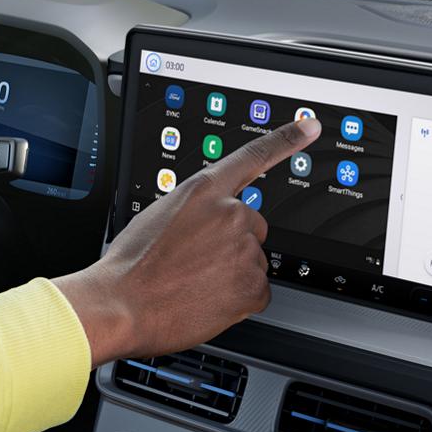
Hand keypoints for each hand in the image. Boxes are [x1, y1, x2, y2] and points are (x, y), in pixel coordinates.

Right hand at [54, 118, 320, 367]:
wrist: (121, 305)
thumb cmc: (132, 266)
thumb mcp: (160, 216)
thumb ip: (197, 210)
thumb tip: (212, 224)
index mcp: (204, 191)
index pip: (253, 157)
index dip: (286, 139)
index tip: (310, 127)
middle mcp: (231, 214)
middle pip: (253, 227)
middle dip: (233, 244)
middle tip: (198, 263)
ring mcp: (244, 250)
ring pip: (253, 261)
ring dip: (233, 274)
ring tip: (195, 282)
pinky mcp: (252, 286)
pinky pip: (258, 292)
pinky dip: (239, 300)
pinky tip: (209, 300)